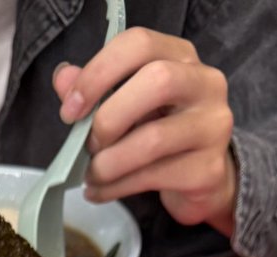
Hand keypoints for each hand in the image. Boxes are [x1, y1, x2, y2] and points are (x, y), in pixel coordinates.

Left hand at [53, 28, 236, 235]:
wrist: (200, 179)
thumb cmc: (159, 131)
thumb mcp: (128, 104)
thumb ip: (97, 88)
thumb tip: (64, 79)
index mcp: (180, 57)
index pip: (139, 44)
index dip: (99, 73)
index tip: (70, 109)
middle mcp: (205, 84)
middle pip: (157, 81)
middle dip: (109, 117)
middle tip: (88, 145)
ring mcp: (213, 127)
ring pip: (154, 138)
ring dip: (110, 162)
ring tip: (90, 175)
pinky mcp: (208, 170)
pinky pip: (154, 177)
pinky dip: (117, 187)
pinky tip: (99, 192)